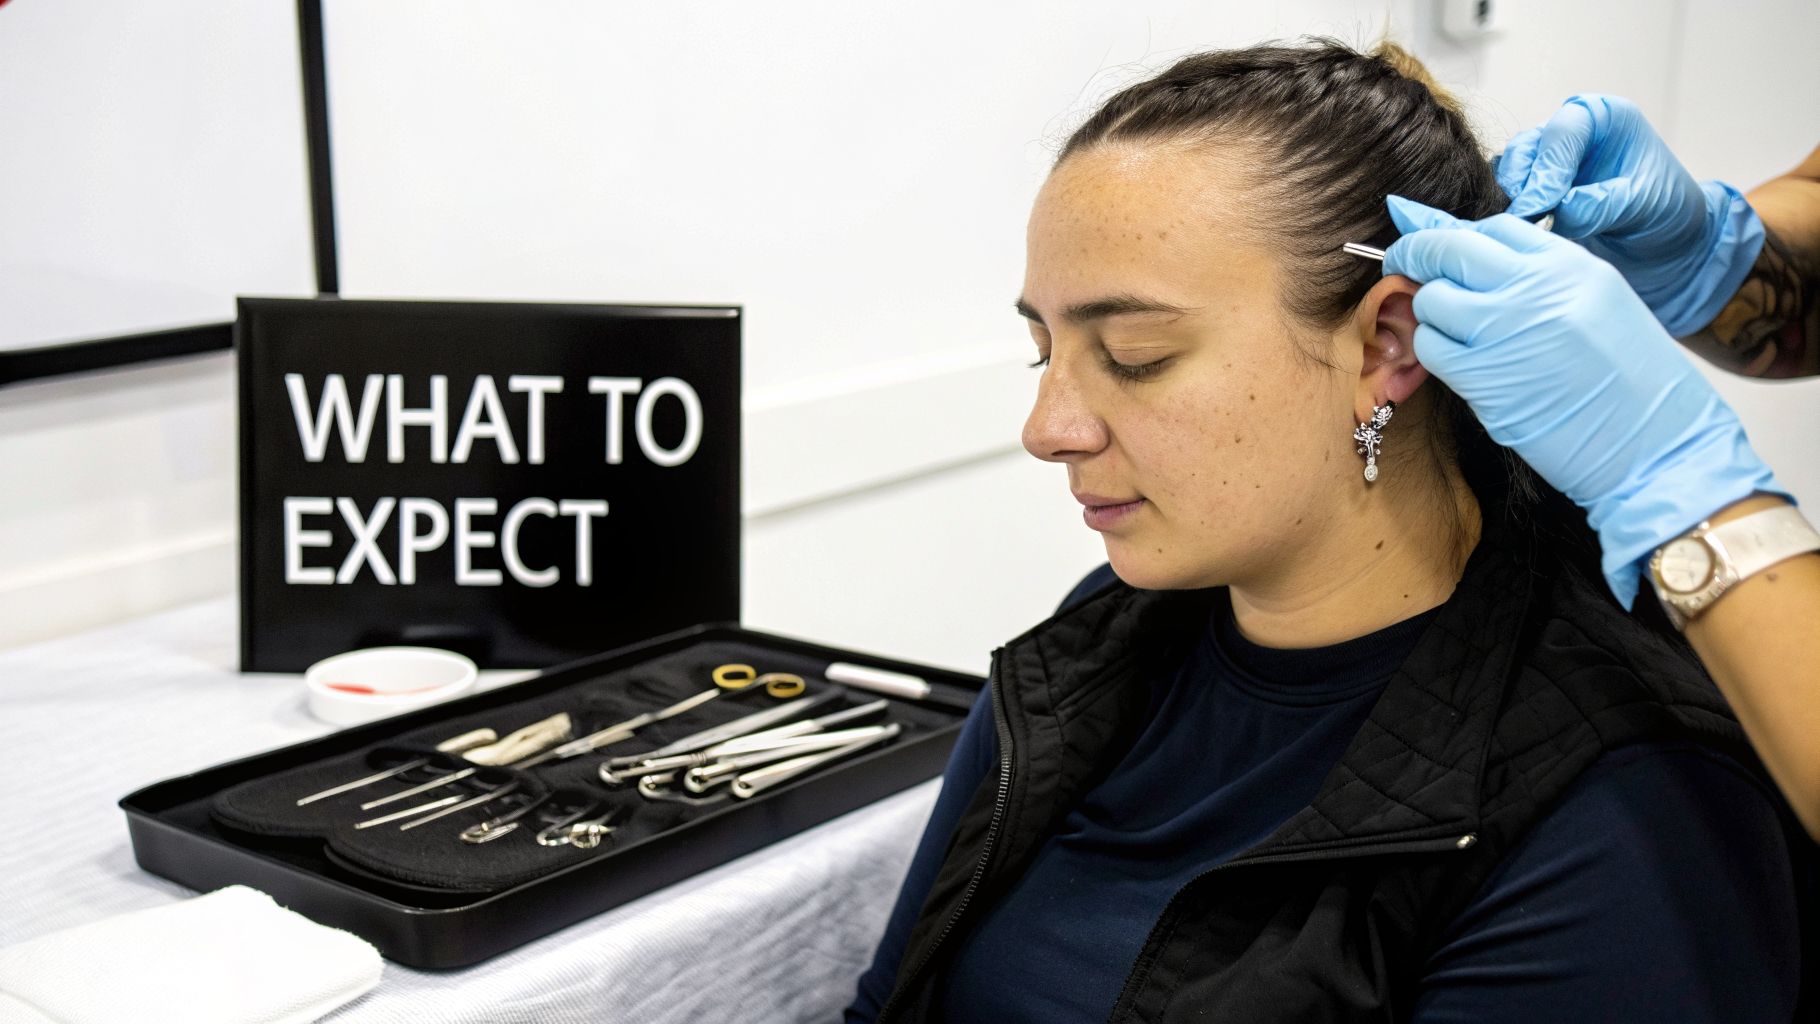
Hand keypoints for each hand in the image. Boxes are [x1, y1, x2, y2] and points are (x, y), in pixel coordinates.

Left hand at [1381, 195, 1787, 607]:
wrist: (1657, 445)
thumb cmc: (1634, 384)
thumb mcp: (1600, 304)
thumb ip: (1544, 280)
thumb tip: (1480, 266)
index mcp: (1568, 263)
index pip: (1492, 228)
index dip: (1458, 239)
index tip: (1444, 254)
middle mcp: (1534, 287)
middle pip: (1448, 250)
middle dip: (1418, 256)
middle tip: (1406, 270)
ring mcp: (1505, 330)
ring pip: (1431, 300)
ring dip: (1429, 315)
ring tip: (1450, 334)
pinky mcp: (1483, 378)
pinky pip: (1431, 349)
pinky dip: (1432, 354)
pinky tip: (1456, 365)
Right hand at [1497, 94, 1763, 337]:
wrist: (1662, 239)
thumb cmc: (1664, 211)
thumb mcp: (1643, 204)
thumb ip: (1599, 204)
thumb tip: (1556, 212)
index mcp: (1603, 116)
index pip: (1562, 134)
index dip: (1547, 171)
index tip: (1538, 208)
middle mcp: (1568, 131)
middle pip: (1525, 149)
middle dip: (1520, 187)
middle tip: (1520, 224)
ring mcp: (1545, 159)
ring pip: (1508, 173)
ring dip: (1508, 203)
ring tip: (1515, 233)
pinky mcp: (1530, 188)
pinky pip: (1504, 196)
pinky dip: (1505, 214)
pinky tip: (1512, 236)